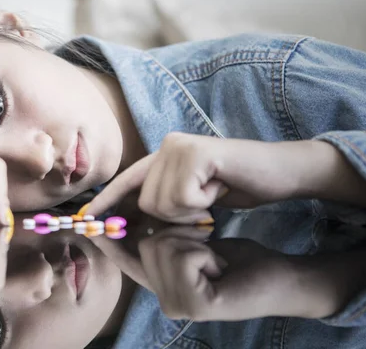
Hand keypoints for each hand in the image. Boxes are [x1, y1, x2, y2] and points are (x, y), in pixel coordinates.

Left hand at [87, 133, 309, 222]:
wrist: (280, 172)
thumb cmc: (237, 187)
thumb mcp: (193, 198)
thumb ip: (164, 201)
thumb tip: (130, 220)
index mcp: (163, 156)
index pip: (126, 182)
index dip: (105, 202)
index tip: (84, 219)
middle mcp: (166, 145)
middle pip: (145, 203)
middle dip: (174, 218)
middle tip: (205, 205)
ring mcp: (180, 146)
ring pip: (160, 204)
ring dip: (190, 213)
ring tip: (213, 195)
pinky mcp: (195, 152)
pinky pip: (182, 199)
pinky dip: (203, 205)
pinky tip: (220, 189)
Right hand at [90, 226, 316, 320]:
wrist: (277, 281)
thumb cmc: (236, 260)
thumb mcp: (193, 243)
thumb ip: (160, 236)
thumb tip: (131, 211)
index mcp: (161, 283)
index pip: (124, 259)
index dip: (108, 238)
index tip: (87, 217)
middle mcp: (164, 298)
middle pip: (145, 242)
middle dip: (177, 231)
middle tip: (205, 246)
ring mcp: (178, 305)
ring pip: (162, 245)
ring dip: (194, 241)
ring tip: (212, 257)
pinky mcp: (196, 305)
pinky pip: (185, 255)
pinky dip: (206, 252)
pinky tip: (219, 269)